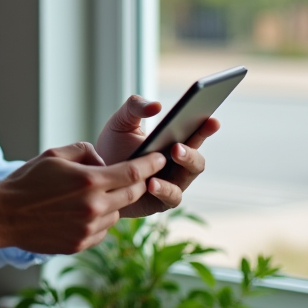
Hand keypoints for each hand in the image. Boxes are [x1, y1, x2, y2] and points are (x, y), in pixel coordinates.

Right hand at [0, 142, 166, 254]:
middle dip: (140, 183)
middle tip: (139, 176)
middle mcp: (94, 207)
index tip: (160, 158)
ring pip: (117, 214)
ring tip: (93, 196)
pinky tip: (81, 213)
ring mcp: (88, 229)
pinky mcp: (80, 244)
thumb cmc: (27, 182)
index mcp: (89, 181)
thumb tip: (103, 160)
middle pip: (132, 194)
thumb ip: (85, 152)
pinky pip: (103, 231)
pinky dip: (100, 221)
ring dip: (114, 203)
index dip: (151, 164)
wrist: (3, 215)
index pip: (133, 172)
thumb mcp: (54, 155)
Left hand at [94, 95, 219, 217]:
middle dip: (192, 151)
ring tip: (172, 156)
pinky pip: (170, 197)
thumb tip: (156, 106)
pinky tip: (152, 182)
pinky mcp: (160, 202)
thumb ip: (135, 107)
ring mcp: (171, 183)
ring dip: (183, 167)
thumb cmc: (111, 147)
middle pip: (197, 159)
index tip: (212, 120)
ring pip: (187, 177)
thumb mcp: (121, 121)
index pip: (195, 134)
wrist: (95, 176)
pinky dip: (164, 189)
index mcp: (173, 143)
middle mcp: (177, 164)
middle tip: (178, 145)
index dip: (206, 128)